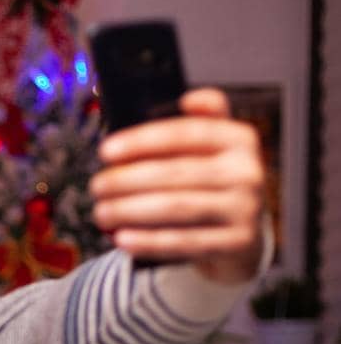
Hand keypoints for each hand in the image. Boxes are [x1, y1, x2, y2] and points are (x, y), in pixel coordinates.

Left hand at [90, 88, 265, 283]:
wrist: (242, 235)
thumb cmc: (214, 184)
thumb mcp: (215, 148)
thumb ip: (202, 120)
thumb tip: (189, 100)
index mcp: (240, 139)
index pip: (187, 132)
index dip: (143, 141)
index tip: (106, 151)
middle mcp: (248, 171)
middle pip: (176, 172)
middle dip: (127, 180)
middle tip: (96, 186)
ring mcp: (245, 209)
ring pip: (176, 207)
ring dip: (131, 211)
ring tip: (101, 213)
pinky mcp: (237, 243)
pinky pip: (184, 241)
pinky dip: (148, 241)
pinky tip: (122, 238)